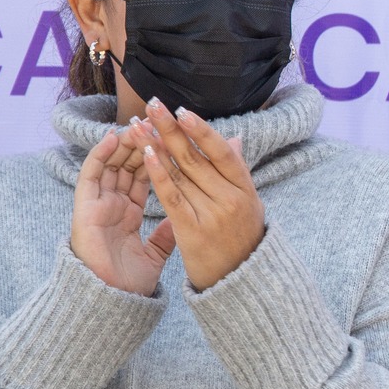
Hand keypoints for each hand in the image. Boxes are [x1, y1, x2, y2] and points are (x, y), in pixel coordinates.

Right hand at [70, 128, 175, 294]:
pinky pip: (91, 176)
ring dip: (124, 142)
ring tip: (139, 122)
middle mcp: (113, 205)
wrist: (111, 303)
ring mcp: (98, 205)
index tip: (172, 137)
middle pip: (128, 165)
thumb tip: (183, 219)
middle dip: (141, 142)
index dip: (156, 156)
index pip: (144, 176)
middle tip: (156, 120)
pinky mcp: (85, 208)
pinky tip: (112, 138)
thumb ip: (167, 234)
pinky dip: (100, 155)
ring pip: (111, 165)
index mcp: (130, 213)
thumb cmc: (129, 283)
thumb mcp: (156, 254)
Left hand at [135, 98, 265, 290]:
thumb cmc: (241, 241)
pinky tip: (146, 154)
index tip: (182, 110)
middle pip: (197, 157)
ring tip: (140, 124)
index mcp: (247, 190)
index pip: (222, 152)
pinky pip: (172, 195)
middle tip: (153, 105)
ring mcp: (213, 214)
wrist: (241, 283)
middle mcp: (232, 199)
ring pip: (181, 173)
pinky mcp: (192, 229)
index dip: (202, 130)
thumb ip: (237, 172)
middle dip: (172, 129)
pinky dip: (159, 173)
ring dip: (158, 145)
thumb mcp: (248, 204)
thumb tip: (235, 138)